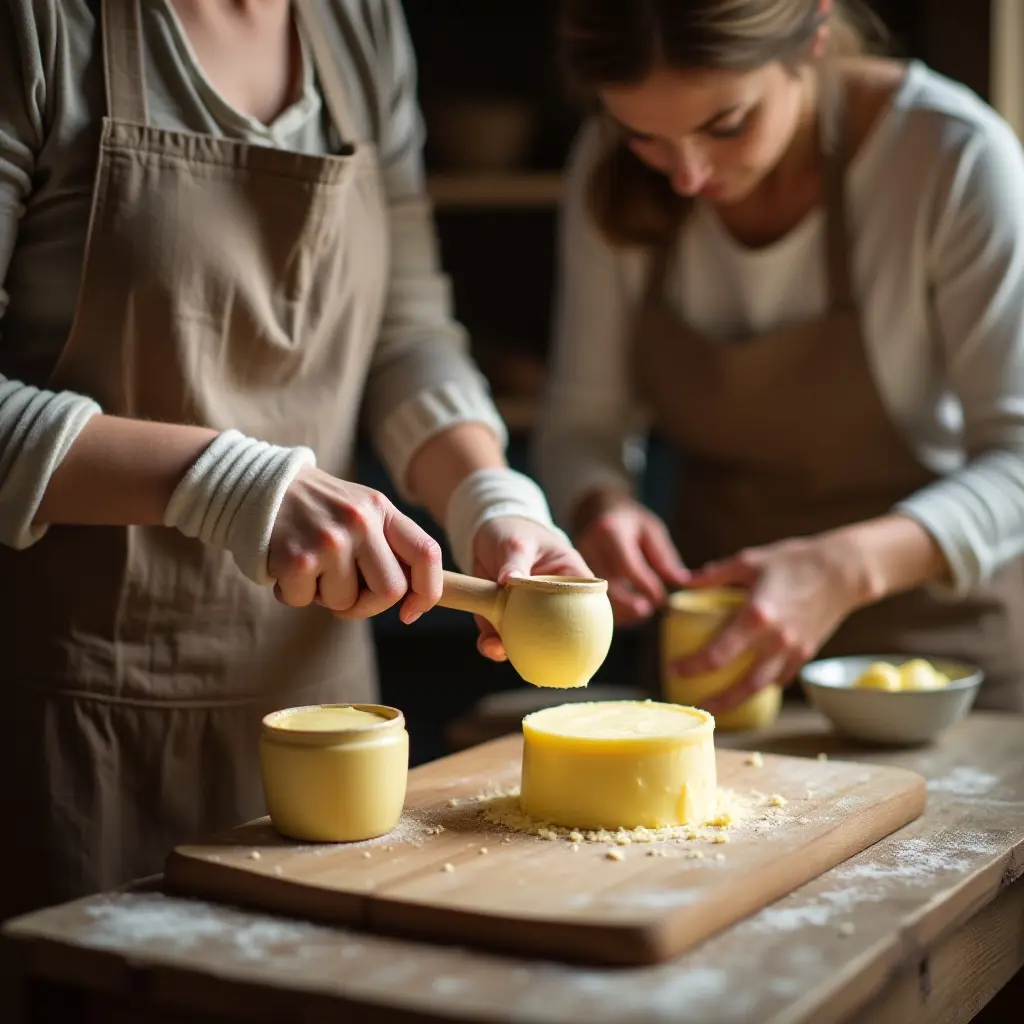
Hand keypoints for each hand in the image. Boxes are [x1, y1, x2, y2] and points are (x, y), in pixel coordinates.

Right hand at [269, 466, 441, 622]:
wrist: (257, 487)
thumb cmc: (316, 510)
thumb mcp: (360, 511)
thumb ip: (387, 545)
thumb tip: (413, 597)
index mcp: (381, 509)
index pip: (426, 554)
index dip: (427, 591)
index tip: (410, 611)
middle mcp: (361, 521)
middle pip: (391, 591)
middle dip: (368, 604)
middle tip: (343, 592)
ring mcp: (330, 539)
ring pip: (346, 603)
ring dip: (325, 596)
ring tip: (309, 567)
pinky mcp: (298, 558)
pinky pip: (306, 602)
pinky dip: (294, 594)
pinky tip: (286, 568)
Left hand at [471, 516, 591, 661]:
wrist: (483, 535)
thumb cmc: (513, 532)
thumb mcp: (518, 542)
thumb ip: (516, 561)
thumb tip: (509, 579)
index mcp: (568, 578)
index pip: (588, 601)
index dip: (590, 623)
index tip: (584, 640)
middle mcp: (551, 602)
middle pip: (560, 630)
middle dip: (551, 646)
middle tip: (542, 654)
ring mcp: (527, 614)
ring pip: (528, 639)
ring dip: (516, 649)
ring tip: (502, 649)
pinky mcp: (503, 619)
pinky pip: (501, 638)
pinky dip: (494, 645)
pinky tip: (489, 645)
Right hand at [574, 492, 688, 623]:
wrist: (598, 512)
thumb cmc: (630, 522)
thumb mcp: (652, 531)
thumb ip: (664, 557)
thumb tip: (681, 582)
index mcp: (610, 531)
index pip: (627, 564)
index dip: (645, 584)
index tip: (661, 598)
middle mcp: (589, 546)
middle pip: (604, 583)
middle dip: (627, 603)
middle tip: (648, 611)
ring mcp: (577, 560)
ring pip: (594, 595)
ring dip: (617, 610)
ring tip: (639, 614)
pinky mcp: (573, 573)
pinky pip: (589, 598)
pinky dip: (608, 610)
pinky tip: (626, 614)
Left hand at [670, 534, 867, 712]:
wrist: (842, 571)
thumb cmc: (794, 561)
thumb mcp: (749, 561)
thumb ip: (714, 575)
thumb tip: (683, 581)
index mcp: (755, 616)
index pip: (717, 653)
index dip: (692, 666)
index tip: (674, 668)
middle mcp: (774, 640)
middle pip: (739, 684)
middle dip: (714, 698)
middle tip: (693, 703)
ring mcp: (792, 650)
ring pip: (760, 687)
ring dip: (736, 701)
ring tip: (716, 706)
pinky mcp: (806, 653)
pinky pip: (780, 677)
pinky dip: (763, 684)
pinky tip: (749, 684)